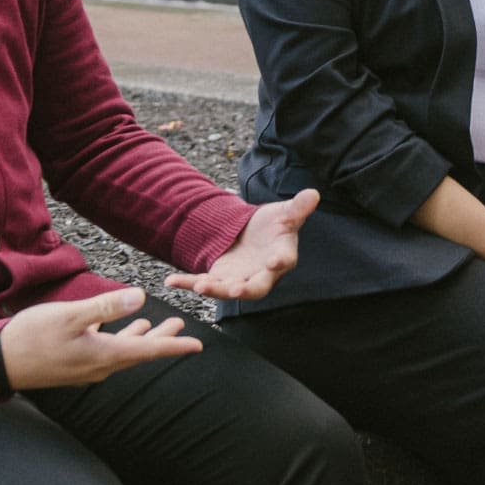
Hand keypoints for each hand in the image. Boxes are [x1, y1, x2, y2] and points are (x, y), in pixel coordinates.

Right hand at [0, 289, 201, 389]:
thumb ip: (105, 307)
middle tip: (182, 326)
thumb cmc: (31, 337)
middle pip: (139, 352)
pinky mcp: (72, 364)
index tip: (198, 346)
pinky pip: (105, 353)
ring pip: (122, 352)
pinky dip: (118, 339)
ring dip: (140, 338)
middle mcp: (98, 366)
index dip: (174, 346)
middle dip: (162, 339)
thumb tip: (140, 297)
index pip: (148, 351)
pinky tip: (116, 329)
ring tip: (156, 324)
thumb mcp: (69, 316)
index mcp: (103, 356)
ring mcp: (85, 367)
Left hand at [164, 188, 318, 300]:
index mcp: (281, 256)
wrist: (254, 235)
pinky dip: (188, 283)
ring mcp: (240, 279)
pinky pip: (203, 283)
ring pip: (227, 289)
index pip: (283, 260)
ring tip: (200, 286)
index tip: (275, 262)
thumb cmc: (274, 226)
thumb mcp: (284, 213)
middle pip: (256, 287)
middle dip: (245, 289)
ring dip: (215, 289)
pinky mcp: (220, 278)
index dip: (280, 262)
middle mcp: (261, 274)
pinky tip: (171, 280)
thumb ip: (297, 207)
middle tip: (235, 290)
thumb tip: (313, 194)